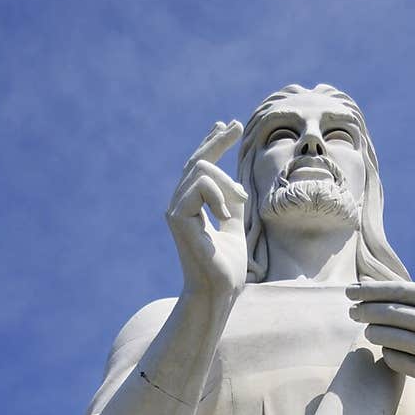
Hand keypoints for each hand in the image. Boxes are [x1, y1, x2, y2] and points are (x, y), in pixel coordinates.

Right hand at [166, 120, 247, 299]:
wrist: (219, 290)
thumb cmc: (227, 266)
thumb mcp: (234, 226)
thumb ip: (232, 205)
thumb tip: (236, 185)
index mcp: (191, 206)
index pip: (198, 167)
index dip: (212, 144)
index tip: (226, 124)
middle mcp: (179, 204)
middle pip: (196, 160)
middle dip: (217, 141)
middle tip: (234, 125)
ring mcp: (175, 209)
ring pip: (200, 169)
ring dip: (225, 182)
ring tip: (239, 201)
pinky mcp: (176, 215)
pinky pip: (200, 185)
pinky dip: (218, 195)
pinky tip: (224, 214)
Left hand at [347, 280, 414, 401]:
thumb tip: (387, 289)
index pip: (400, 291)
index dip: (372, 291)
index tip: (352, 291)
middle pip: (390, 313)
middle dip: (365, 311)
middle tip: (351, 311)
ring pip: (389, 337)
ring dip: (372, 332)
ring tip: (367, 330)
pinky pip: (397, 360)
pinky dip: (387, 353)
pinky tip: (387, 349)